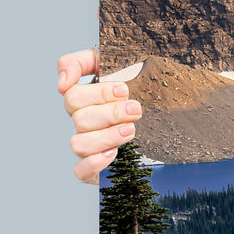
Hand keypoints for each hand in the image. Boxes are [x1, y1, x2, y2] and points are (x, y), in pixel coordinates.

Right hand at [58, 48, 142, 183]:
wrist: (171, 116)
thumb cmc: (141, 85)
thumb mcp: (116, 62)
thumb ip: (82, 62)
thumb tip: (62, 83)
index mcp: (86, 99)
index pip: (72, 95)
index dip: (98, 93)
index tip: (123, 90)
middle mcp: (84, 122)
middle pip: (80, 119)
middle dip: (111, 114)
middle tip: (135, 110)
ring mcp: (89, 146)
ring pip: (78, 144)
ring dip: (107, 136)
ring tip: (131, 130)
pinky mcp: (96, 168)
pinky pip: (80, 171)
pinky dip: (95, 163)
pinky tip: (114, 153)